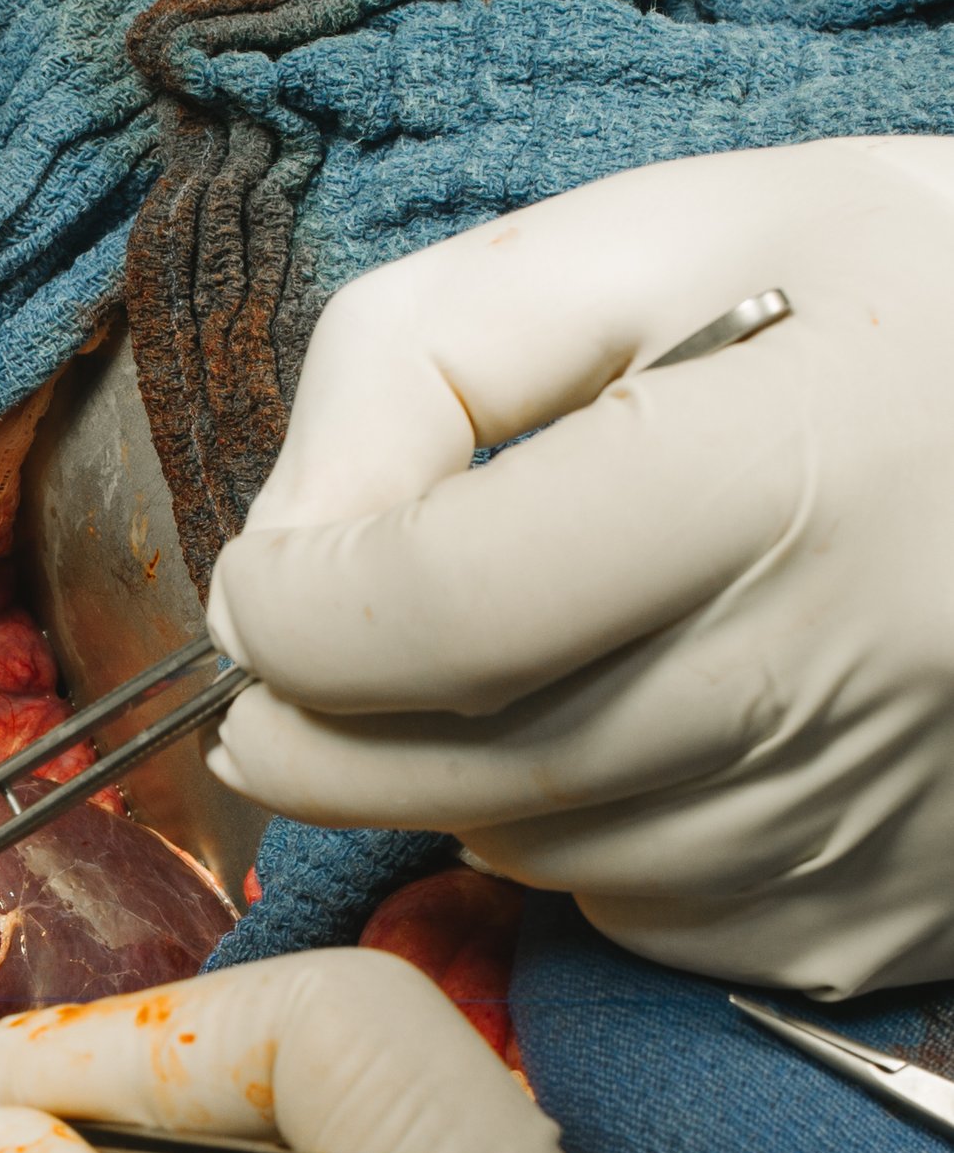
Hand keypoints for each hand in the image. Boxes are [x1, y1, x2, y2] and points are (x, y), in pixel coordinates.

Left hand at [203, 134, 953, 997]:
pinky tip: (626, 734)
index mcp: (790, 471)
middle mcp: (845, 672)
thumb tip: (284, 553)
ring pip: (536, 854)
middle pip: (462, 768)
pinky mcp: (887, 912)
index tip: (262, 584)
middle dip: (314, 731)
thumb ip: (418, 365)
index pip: (434, 611)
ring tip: (487, 672)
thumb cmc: (902, 304)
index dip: (290, 609)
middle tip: (278, 675)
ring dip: (447, 785)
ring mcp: (874, 817)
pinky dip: (574, 842)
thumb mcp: (651, 236)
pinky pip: (638, 915)